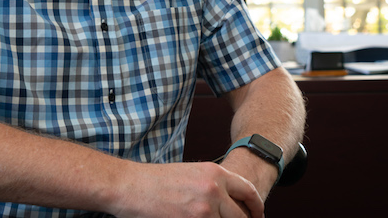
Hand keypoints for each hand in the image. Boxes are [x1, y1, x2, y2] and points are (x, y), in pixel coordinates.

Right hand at [112, 161, 263, 217]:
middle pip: (241, 216)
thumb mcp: (192, 174)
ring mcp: (204, 210)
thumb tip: (230, 204)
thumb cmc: (157, 181)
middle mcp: (214, 190)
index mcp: (216, 173)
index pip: (249, 191)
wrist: (130, 186)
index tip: (257, 216)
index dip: (257, 207)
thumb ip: (215, 186)